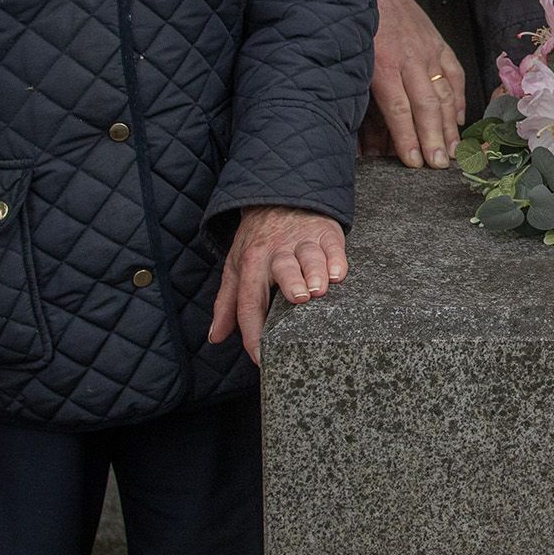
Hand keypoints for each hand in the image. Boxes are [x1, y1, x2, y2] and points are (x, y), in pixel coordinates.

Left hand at [210, 205, 348, 363]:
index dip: (252, 331)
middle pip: (282, 269)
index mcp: (251, 264)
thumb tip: (215, 336)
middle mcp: (276, 252)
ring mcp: (302, 241)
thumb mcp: (236, 266)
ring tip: (319, 288)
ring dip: (314, 272)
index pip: (248, 301)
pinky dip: (336, 259)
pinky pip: (332, 245)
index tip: (260, 357)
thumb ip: (227, 302)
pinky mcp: (325, 232)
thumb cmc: (257, 241)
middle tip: (299, 299)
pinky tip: (338, 273)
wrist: (278, 197)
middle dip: (291, 283)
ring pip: (309, 257)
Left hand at [360, 0, 464, 168]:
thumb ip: (360, 97)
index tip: (413, 163)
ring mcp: (429, 51)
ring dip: (450, 125)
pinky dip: (459, 98)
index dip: (408, 138)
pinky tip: (459, 118)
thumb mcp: (350, 60)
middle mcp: (411, 60)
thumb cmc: (357, 27)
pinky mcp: (440, 44)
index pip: (400, 110)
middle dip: (434, 139)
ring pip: (444, 93)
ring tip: (453, 150)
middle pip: (426, 106)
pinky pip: (455, 74)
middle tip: (440, 165)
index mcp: (384, 65)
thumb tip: (364, 139)